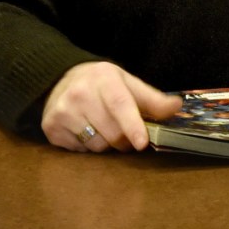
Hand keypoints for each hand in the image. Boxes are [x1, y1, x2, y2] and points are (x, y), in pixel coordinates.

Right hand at [41, 61, 182, 152]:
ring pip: (96, 145)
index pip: (121, 104)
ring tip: (104, 129)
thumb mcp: (127, 83)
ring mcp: (62, 111)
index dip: (133, 125)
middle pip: (111, 131)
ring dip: (107, 144)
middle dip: (125, 140)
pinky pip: (79, 150)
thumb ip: (152, 98)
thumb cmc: (101, 84)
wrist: (60, 81)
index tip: (142, 143)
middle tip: (129, 136)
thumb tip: (177, 107)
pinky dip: (88, 147)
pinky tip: (87, 131)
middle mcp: (80, 93)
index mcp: (104, 77)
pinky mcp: (51, 128)